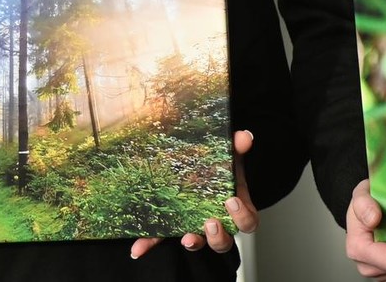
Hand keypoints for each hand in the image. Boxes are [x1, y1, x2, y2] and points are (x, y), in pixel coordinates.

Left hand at [131, 130, 259, 258]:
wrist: (200, 169)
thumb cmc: (219, 169)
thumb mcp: (229, 156)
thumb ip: (237, 147)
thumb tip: (244, 137)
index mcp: (234, 208)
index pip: (247, 221)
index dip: (242, 217)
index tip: (232, 201)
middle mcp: (217, 223)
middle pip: (225, 242)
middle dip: (218, 236)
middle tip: (210, 222)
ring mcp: (194, 227)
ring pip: (198, 244)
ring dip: (193, 243)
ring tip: (186, 237)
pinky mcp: (171, 228)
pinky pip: (161, 240)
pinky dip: (149, 244)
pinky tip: (138, 247)